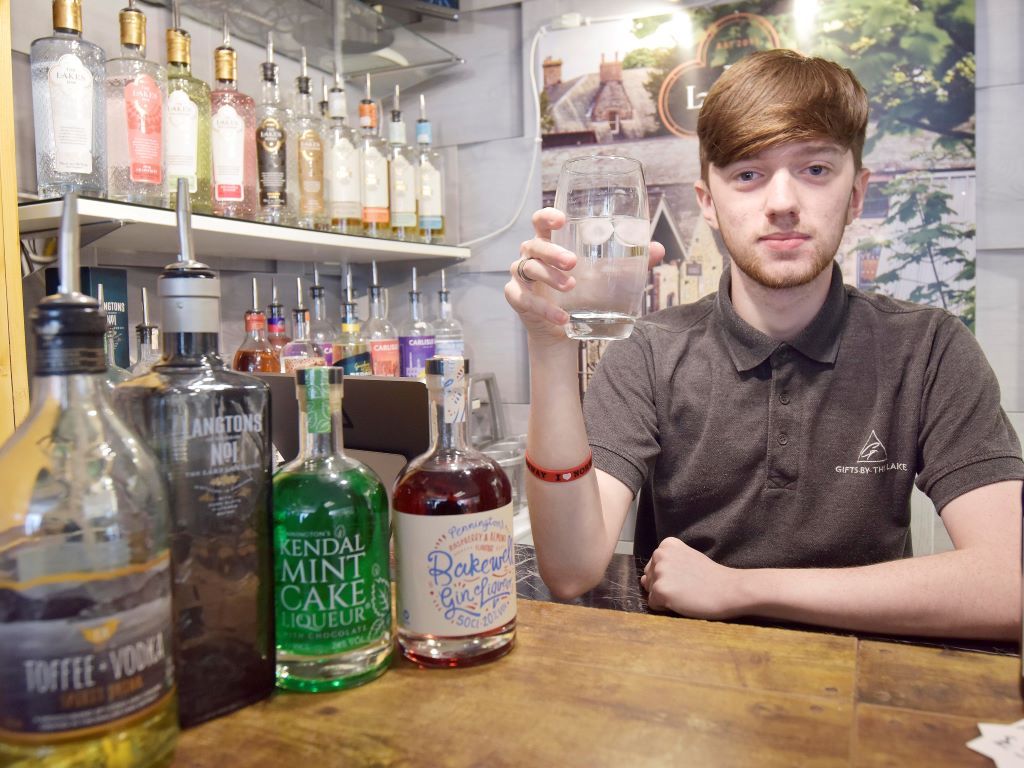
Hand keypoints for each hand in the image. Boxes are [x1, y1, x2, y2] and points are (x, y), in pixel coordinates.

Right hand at [504, 208, 665, 345]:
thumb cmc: (582, 292)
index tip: (560, 218)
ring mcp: (521, 276)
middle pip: (534, 244)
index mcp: (550, 242)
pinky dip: (544, 308)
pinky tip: (562, 318)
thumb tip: (658, 249)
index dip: (547, 216)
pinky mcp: (516, 297)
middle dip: (552, 252)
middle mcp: (531, 255)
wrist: (562, 327)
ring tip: (571, 287)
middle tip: (573, 262)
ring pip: (528, 269)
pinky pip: (524, 299)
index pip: (541, 221)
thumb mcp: (605, 276)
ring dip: (549, 277)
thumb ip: (630, 263)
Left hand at [640, 537, 745, 619]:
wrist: (729, 590)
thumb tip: (642, 580)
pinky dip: (665, 608)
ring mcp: (659, 572)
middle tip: (687, 586)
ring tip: (685, 593)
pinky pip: (653, 604)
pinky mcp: (660, 590)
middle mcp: (660, 554)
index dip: (670, 576)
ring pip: (651, 592)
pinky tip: (682, 602)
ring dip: (665, 597)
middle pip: (649, 578)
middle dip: (664, 586)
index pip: (654, 566)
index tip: (687, 576)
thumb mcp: (688, 559)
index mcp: (667, 545)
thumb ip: (667, 565)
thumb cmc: (711, 577)